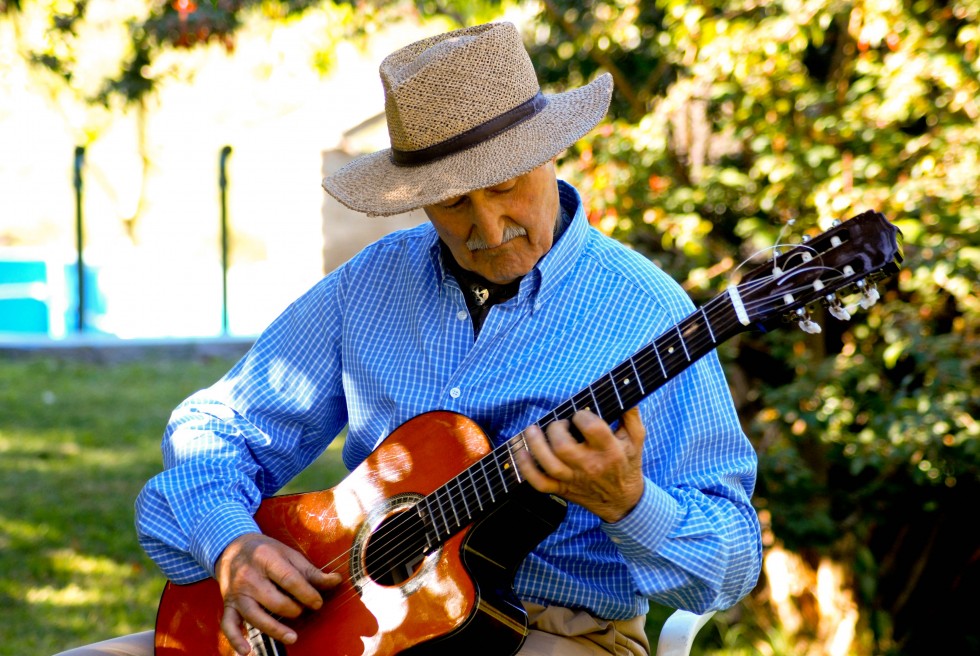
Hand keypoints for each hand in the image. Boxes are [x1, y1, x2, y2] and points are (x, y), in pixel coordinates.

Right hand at [215, 532, 341, 654]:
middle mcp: (249, 576)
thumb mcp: (289, 555)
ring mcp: (237, 592)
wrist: (233, 548)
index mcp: (266, 558)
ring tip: (293, 637)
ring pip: (255, 616)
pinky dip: (236, 639)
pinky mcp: (228, 605)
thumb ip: (311, 571)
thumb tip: (337, 581)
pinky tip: (247, 651)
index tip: (318, 603)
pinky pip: (228, 625)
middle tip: (303, 610)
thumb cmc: (267, 552)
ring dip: (275, 629)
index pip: (289, 580)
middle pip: (273, 600)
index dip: (307, 594)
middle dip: (293, 609)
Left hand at [516, 407, 645, 522]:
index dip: (582, 416)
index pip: (591, 428)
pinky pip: (539, 482)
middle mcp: (590, 466)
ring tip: (531, 430)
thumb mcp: (636, 440)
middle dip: (556, 428)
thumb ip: (631, 416)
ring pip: (548, 463)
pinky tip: (521, 452)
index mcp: (610, 451)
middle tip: (560, 425)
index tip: (580, 416)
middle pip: (563, 446)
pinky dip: (526, 468)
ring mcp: (574, 479)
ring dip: (535, 444)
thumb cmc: (627, 464)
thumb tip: (626, 393)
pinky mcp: (562, 489)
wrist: (622, 501)